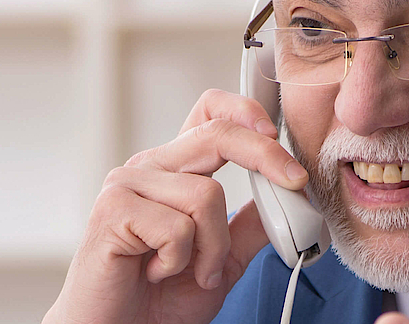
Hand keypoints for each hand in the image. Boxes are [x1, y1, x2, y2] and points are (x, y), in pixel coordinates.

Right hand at [44, 89, 310, 323]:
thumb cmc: (159, 298)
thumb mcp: (222, 260)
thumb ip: (249, 226)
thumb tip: (290, 199)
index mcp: (175, 171)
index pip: (208, 112)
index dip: (244, 110)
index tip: (276, 134)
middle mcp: (150, 168)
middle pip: (217, 135)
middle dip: (266, 156)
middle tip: (295, 183)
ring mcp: (127, 185)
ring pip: (205, 195)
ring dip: (213, 249)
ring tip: (192, 273)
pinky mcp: (113, 210)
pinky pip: (177, 228)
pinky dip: (180, 261)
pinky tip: (158, 272)